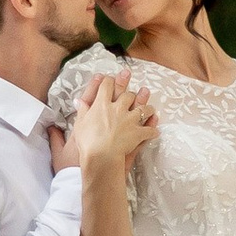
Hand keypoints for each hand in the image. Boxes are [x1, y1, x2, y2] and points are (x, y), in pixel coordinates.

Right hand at [74, 69, 156, 188]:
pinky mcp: (138, 133)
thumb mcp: (79, 124)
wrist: (100, 157)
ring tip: (150, 108)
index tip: (111, 78)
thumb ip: (82, 111)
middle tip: (137, 87)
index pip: (106, 86)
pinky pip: (149, 130)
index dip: (109, 80)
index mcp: (102, 105)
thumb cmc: (87, 142)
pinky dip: (153, 131)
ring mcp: (130, 120)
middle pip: (128, 95)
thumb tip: (79, 101)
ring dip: (147, 108)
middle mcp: (118, 108)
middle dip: (132, 92)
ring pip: (143, 109)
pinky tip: (156, 131)